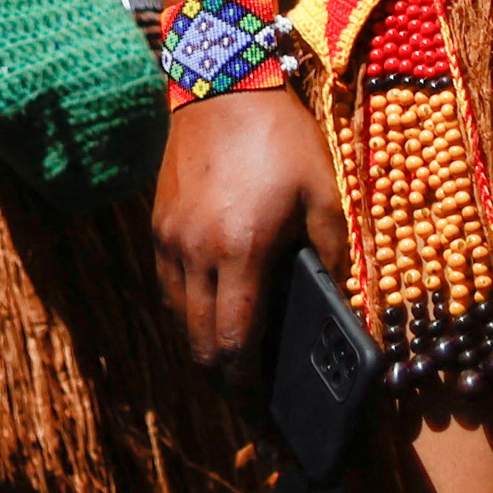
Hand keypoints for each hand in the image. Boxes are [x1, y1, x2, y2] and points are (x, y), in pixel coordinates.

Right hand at [149, 86, 344, 391]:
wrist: (221, 82)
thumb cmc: (280, 137)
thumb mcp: (324, 191)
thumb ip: (332, 252)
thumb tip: (333, 300)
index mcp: (241, 250)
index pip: (234, 343)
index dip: (245, 386)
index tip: (262, 409)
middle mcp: (196, 253)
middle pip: (199, 343)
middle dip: (223, 380)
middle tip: (249, 398)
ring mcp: (170, 239)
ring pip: (179, 319)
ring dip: (203, 346)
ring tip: (233, 359)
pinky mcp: (158, 224)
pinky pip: (168, 287)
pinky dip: (188, 312)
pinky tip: (212, 312)